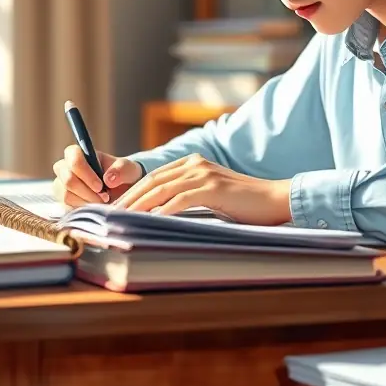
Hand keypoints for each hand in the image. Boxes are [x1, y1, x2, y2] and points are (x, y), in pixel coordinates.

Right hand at [52, 145, 142, 207]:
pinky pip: (68, 207)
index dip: (85, 172)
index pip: (73, 156)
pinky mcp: (63, 201)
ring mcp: (62, 185)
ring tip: (102, 202)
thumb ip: (121, 170)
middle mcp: (66, 168)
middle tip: (105, 197)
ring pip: (67, 195)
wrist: (121, 191)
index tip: (100, 186)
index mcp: (80, 154)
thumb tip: (108, 179)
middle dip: (88, 191)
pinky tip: (95, 208)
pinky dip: (83, 210)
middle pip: (68, 179)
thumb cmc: (122, 175)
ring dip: (87, 201)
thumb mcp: (129, 169)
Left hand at [113, 154, 292, 225]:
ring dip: (139, 205)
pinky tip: (149, 222)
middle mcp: (195, 163)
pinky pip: (179, 200)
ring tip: (122, 219)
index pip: (154, 176)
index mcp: (193, 163)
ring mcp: (204, 174)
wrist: (274, 200)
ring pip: (161, 189)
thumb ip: (188, 197)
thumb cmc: (244, 204)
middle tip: (111, 215)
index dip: (132, 191)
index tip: (117, 208)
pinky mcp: (213, 187)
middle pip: (152, 180)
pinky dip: (162, 211)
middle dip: (129, 198)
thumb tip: (160, 214)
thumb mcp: (211, 196)